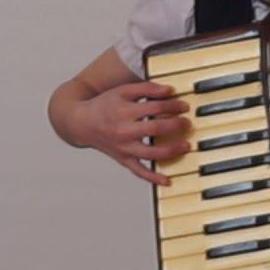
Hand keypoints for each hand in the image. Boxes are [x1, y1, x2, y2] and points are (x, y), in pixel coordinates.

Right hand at [71, 81, 191, 184]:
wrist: (81, 123)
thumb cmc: (104, 105)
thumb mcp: (123, 91)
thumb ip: (147, 88)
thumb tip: (169, 90)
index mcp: (125, 112)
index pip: (155, 108)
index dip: (173, 106)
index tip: (184, 106)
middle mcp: (124, 132)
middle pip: (155, 130)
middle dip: (175, 126)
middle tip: (187, 123)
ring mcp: (124, 148)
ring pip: (151, 153)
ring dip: (171, 150)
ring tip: (186, 146)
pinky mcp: (123, 160)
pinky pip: (139, 172)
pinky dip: (153, 178)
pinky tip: (167, 181)